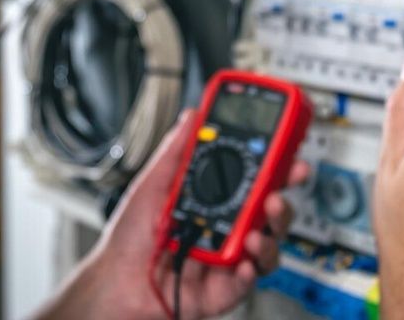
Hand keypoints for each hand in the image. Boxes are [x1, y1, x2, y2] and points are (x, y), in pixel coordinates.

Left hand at [85, 110, 309, 319]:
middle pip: (268, 212)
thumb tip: (193, 115)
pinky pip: (248, 281)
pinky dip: (251, 271)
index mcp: (213, 200)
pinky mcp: (223, 288)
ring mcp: (227, 258)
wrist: (115, 282)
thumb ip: (177, 151)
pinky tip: (243, 262)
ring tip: (257, 230)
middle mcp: (226, 228)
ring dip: (271, 235)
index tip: (288, 152)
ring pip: (268, 245)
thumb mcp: (152, 184)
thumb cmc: (130, 237)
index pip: (253, 180)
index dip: (275, 167)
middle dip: (282, 198)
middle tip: (282, 189)